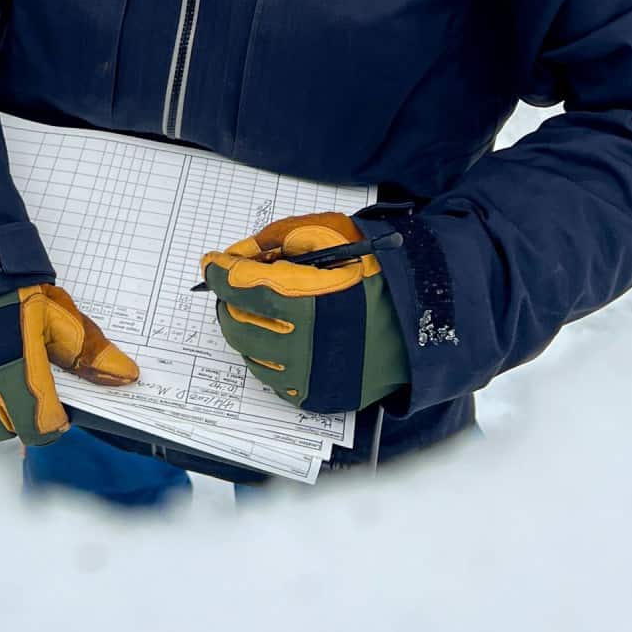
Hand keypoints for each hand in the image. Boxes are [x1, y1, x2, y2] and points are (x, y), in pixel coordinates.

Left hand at [199, 212, 408, 411]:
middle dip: (231, 300)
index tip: (212, 264)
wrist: (419, 318)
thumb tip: (236, 255)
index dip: (219, 272)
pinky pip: (272, 378)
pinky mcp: (315, 397)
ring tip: (261, 311)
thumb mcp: (329, 234)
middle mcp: (302, 345)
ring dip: (247, 328)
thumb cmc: (375, 271)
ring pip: (249, 353)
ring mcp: (308, 377)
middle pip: (236, 323)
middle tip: (236, 286)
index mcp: (304, 301)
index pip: (239, 287)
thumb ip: (277, 239)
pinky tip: (280, 337)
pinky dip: (267, 355)